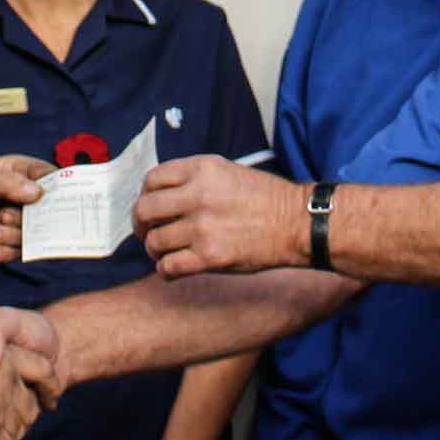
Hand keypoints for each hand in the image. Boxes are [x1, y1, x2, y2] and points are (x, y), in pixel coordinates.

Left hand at [0, 155, 49, 261]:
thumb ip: (8, 184)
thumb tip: (38, 193)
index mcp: (21, 172)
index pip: (51, 178)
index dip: (59, 190)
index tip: (55, 201)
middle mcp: (23, 196)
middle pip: (48, 211)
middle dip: (30, 218)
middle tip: (4, 216)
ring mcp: (16, 220)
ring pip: (33, 234)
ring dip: (13, 236)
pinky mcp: (6, 241)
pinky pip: (18, 252)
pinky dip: (5, 252)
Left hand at [134, 154, 306, 277]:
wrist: (298, 224)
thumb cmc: (266, 198)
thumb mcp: (227, 171)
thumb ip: (193, 179)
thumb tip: (161, 195)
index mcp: (201, 169)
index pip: (151, 179)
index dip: (145, 195)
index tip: (151, 206)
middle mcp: (197, 195)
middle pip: (144, 210)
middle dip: (141, 224)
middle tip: (148, 232)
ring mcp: (202, 227)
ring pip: (154, 242)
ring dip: (155, 250)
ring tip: (166, 252)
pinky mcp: (209, 257)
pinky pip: (168, 266)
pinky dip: (166, 270)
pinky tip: (175, 268)